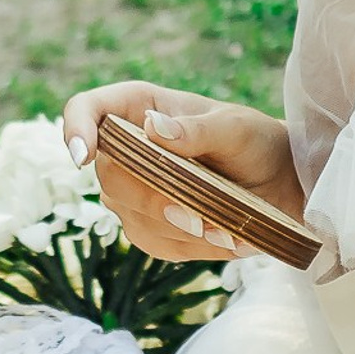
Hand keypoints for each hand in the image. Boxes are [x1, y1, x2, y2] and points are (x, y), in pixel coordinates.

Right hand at [62, 81, 300, 259]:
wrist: (279, 183)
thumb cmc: (255, 142)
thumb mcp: (237, 128)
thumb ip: (199, 129)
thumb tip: (152, 128)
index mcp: (138, 108)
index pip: (87, 109)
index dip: (76, 129)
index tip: (84, 156)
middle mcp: (126, 150)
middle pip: (110, 176)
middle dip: (153, 199)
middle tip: (198, 216)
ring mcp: (133, 192)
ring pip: (131, 216)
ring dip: (180, 228)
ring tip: (229, 229)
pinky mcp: (150, 228)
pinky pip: (155, 243)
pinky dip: (192, 245)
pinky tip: (227, 239)